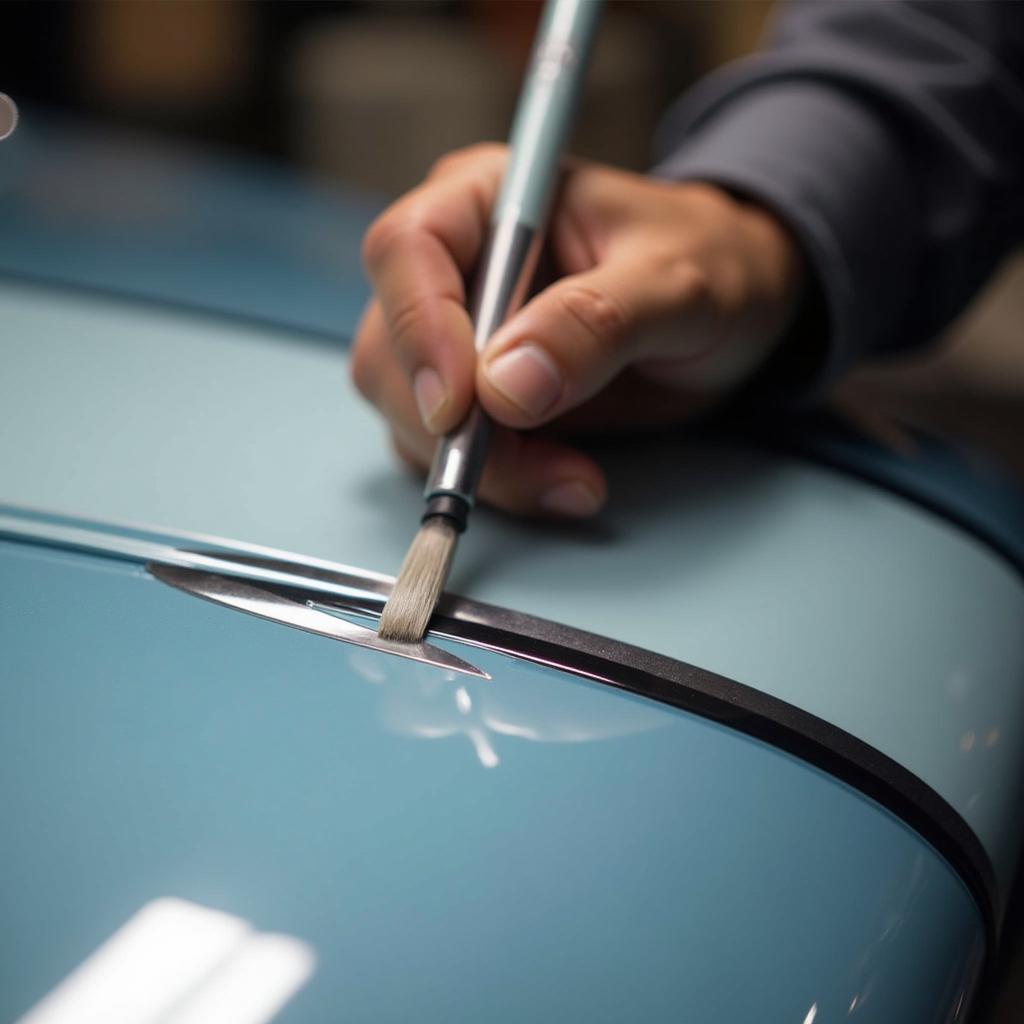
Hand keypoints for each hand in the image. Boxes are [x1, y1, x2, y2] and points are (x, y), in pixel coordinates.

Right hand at [352, 144, 803, 517]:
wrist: (732, 309)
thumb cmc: (711, 265)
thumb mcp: (677, 282)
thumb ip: (596, 322)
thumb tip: (505, 386)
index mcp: (487, 199)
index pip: (407, 250)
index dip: (420, 331)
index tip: (462, 407)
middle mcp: (455, 265)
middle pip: (390, 347)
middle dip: (451, 426)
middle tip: (537, 466)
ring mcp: (457, 337)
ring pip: (410, 414)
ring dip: (480, 466)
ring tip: (572, 481)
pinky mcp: (475, 398)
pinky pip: (448, 453)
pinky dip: (499, 482)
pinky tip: (565, 483)